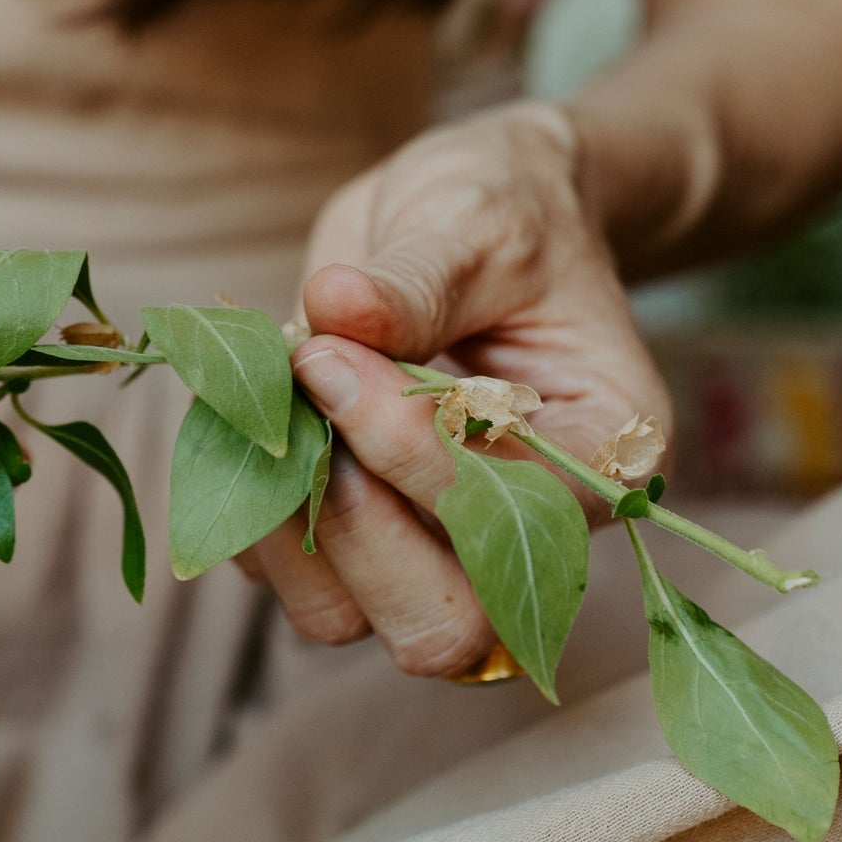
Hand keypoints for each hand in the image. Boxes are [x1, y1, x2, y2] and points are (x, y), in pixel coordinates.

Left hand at [249, 101, 672, 674]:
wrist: (469, 213)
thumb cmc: (503, 214)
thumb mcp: (479, 223)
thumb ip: (417, 279)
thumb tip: (336, 305)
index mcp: (601, 464)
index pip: (511, 523)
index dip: (408, 451)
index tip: (333, 349)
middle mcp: (524, 538)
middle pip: (437, 628)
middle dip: (350, 518)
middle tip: (305, 382)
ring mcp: (428, 549)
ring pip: (339, 618)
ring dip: (280, 515)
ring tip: (270, 391)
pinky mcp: (345, 536)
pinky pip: (274, 569)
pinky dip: (239, 494)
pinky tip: (249, 400)